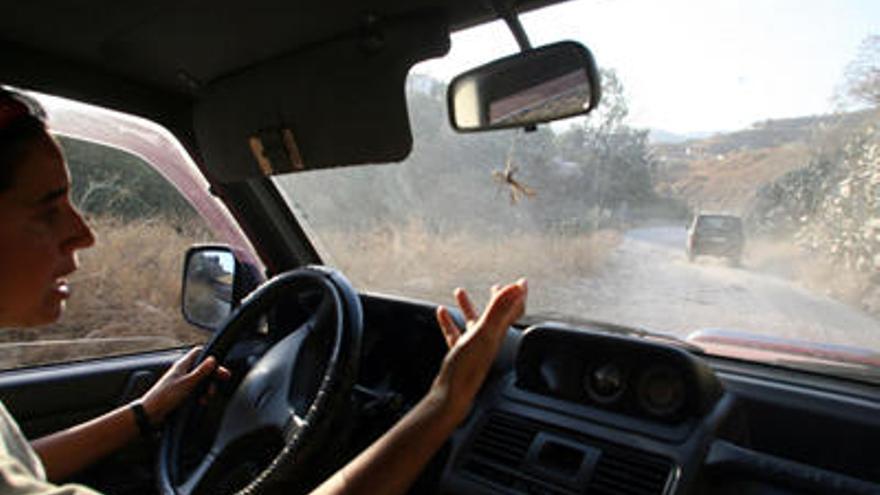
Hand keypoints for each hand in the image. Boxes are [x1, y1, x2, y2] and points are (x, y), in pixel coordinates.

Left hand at [140, 346, 230, 424]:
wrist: (151, 414)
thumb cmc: (165, 397)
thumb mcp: (187, 383)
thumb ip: (201, 371)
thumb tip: (212, 359)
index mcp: (182, 365)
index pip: (199, 353)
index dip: (210, 358)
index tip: (220, 367)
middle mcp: (182, 372)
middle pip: (203, 369)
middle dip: (211, 378)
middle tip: (218, 384)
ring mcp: (182, 383)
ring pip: (200, 382)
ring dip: (206, 390)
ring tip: (206, 397)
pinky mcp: (181, 394)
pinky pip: (195, 392)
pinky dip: (200, 397)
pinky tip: (200, 402)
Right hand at [431, 279, 526, 423]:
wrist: (451, 396)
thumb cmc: (468, 368)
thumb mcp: (483, 333)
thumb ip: (498, 310)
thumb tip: (514, 288)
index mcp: (497, 334)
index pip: (513, 311)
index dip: (518, 295)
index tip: (521, 282)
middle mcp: (488, 340)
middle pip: (497, 316)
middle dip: (498, 300)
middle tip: (499, 286)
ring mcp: (473, 348)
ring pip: (473, 323)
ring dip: (468, 307)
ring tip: (459, 291)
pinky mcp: (458, 355)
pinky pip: (454, 333)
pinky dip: (449, 321)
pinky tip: (442, 313)